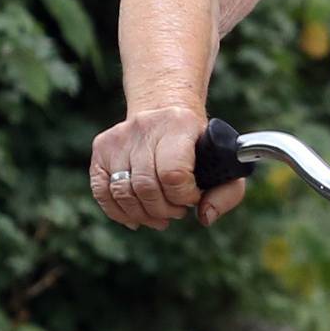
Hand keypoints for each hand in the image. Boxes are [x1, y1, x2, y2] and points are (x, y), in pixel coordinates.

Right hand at [88, 105, 243, 230]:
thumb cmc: (198, 146)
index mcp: (179, 125)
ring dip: (144, 215)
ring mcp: (119, 137)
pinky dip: (117, 212)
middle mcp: (145, 127)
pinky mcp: (101, 148)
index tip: (192, 197)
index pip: (173, 173)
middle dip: (164, 210)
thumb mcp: (225, 163)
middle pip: (146, 186)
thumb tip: (204, 216)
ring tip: (160, 216)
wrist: (166, 112)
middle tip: (177, 211)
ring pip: (122, 192)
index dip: (183, 196)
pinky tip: (135, 218)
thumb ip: (228, 194)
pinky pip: (101, 190)